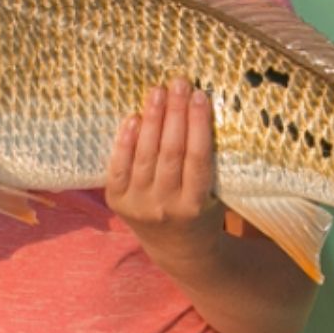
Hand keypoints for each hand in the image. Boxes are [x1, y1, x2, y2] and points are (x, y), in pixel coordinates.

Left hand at [105, 78, 225, 271]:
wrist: (177, 250)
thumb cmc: (203, 212)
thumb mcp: (216, 194)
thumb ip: (211, 162)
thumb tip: (202, 109)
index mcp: (195, 206)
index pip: (197, 159)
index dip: (198, 125)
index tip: (201, 96)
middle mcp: (164, 207)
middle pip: (170, 153)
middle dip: (175, 114)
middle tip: (179, 83)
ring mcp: (138, 205)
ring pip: (145, 156)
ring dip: (152, 120)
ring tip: (157, 92)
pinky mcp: (117, 202)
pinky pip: (118, 167)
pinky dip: (125, 142)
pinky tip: (133, 118)